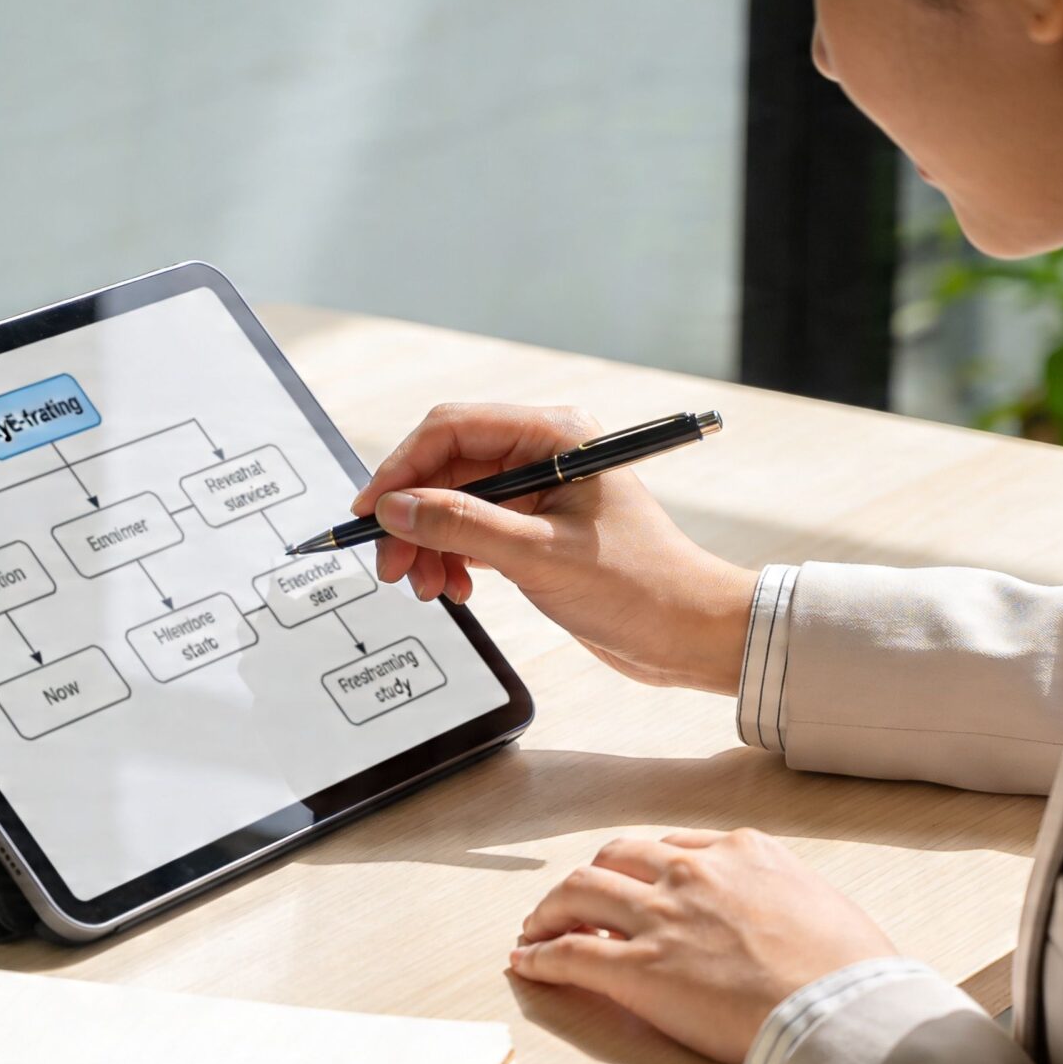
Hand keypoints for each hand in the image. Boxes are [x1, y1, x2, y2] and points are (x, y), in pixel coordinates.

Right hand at [354, 404, 757, 692]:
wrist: (691, 634)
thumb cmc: (642, 586)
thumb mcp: (541, 557)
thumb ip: (463, 527)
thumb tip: (396, 508)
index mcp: (556, 436)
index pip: (453, 429)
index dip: (402, 468)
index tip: (371, 513)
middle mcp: (546, 454)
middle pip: (447, 468)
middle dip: (413, 517)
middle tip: (392, 568)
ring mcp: (541, 494)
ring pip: (454, 504)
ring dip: (430, 544)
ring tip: (427, 587)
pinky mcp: (538, 531)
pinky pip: (473, 532)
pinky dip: (454, 558)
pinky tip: (456, 588)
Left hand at [507, 828, 897, 1063]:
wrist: (843, 1008)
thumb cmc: (852, 970)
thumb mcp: (822, 902)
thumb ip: (786, 895)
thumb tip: (783, 914)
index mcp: (742, 851)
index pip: (670, 846)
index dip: (639, 866)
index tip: (629, 881)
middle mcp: (693, 873)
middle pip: (615, 858)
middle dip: (590, 878)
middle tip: (574, 903)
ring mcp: (662, 918)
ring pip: (579, 892)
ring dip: (550, 909)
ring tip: (536, 928)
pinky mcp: (640, 970)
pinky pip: (572, 953)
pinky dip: (541, 956)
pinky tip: (526, 963)